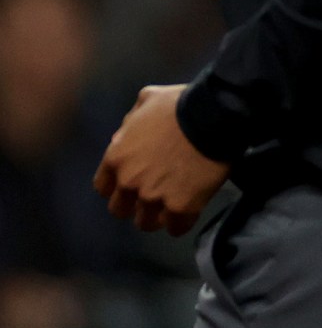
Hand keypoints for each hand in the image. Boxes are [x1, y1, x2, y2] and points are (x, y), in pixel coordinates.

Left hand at [93, 86, 228, 233]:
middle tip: (152, 197)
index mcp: (116, 158)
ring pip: (146, 223)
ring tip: (171, 209)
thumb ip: (131, 121)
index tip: (131, 183)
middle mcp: (129, 182)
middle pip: (120, 210)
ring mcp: (154, 197)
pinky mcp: (182, 207)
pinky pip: (177, 228)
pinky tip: (188, 215)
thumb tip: (126, 133)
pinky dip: (181, 224)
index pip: (103, 187)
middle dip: (134, 205)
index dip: (117, 186)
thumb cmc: (179, 104)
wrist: (213, 117)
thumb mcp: (147, 99)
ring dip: (157, 217)